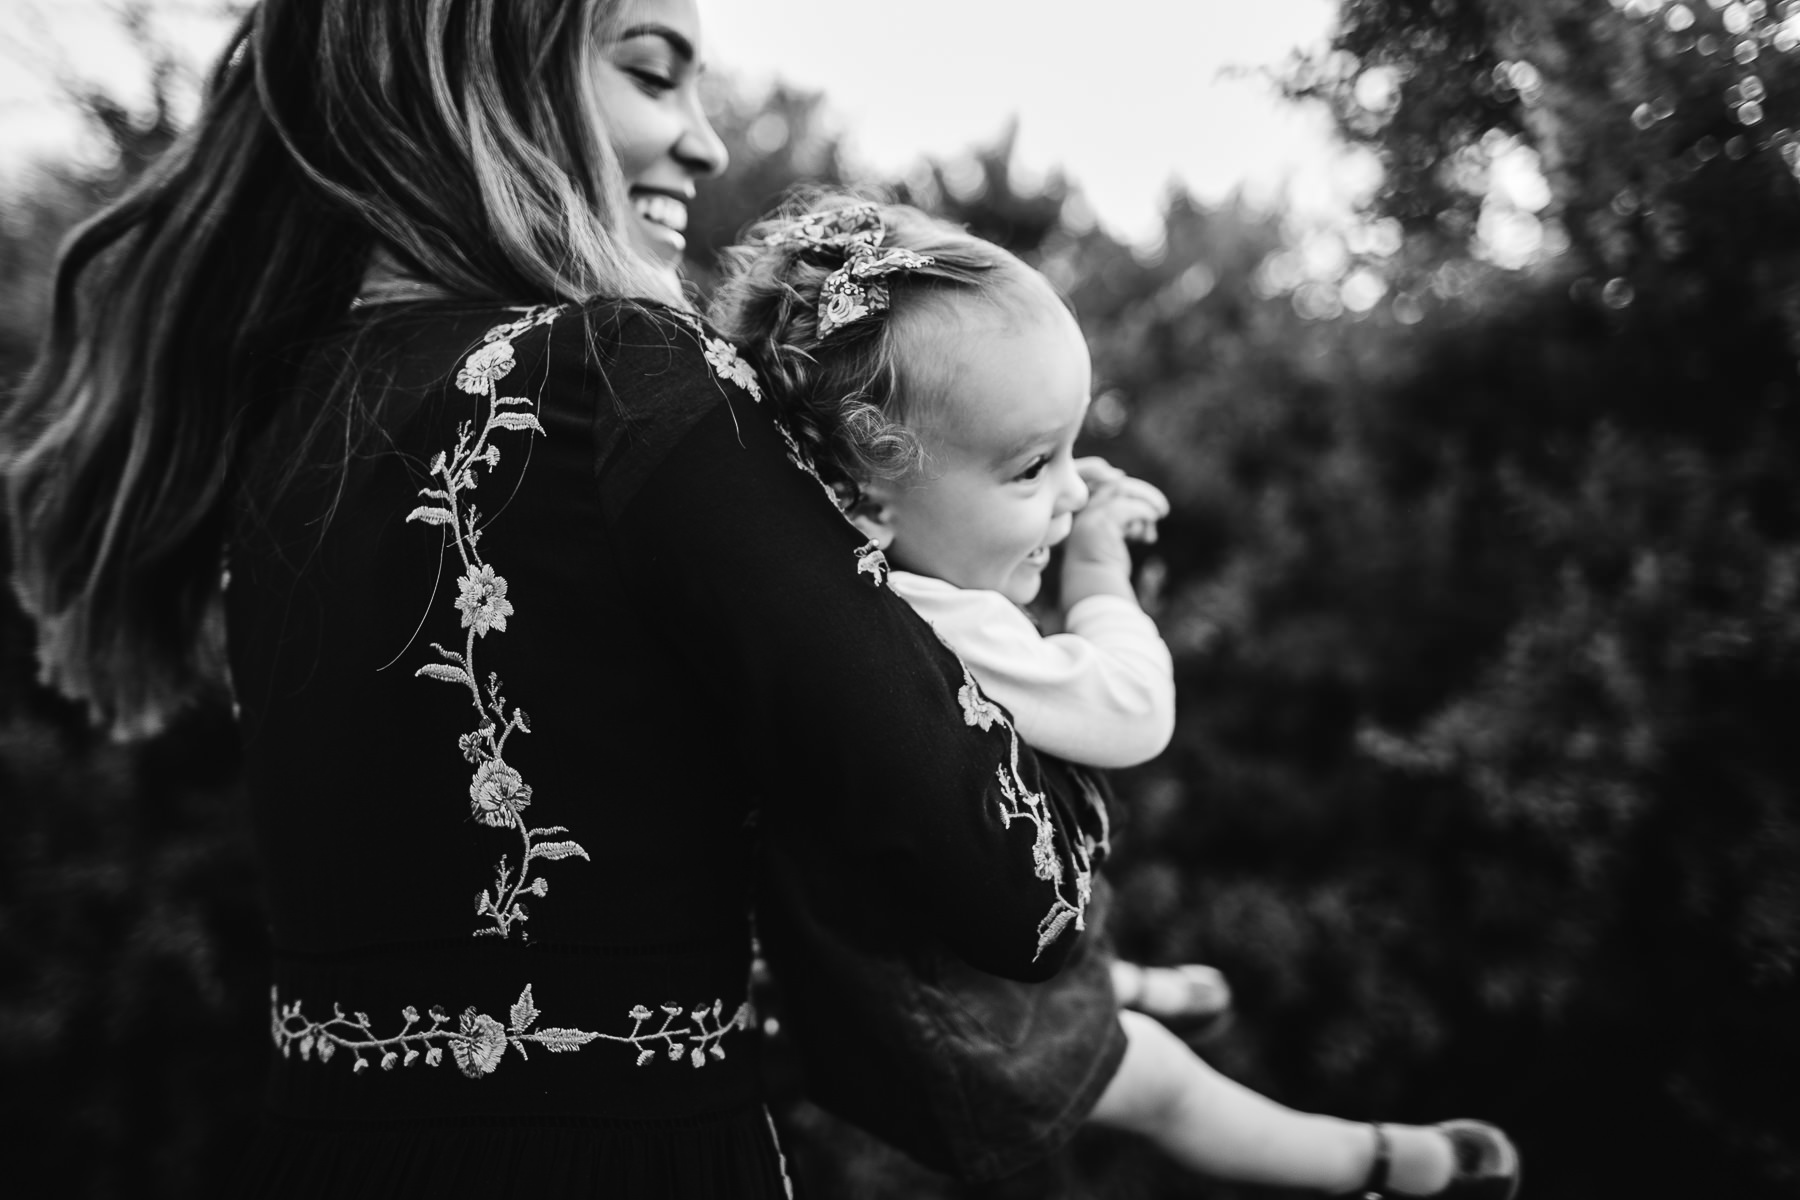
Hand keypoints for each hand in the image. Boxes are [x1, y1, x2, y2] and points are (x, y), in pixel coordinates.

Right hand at [1061, 470, 1168, 605]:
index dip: (1127, 490)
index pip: (1106, 489)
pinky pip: (1130, 508)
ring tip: (1161, 517)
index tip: (1147, 508)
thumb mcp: (1114, 543)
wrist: (1094, 593)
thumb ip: (1125, 525)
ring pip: (1123, 490)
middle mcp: (1083, 513)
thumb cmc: (1105, 574)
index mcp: (1083, 517)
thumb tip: (1150, 512)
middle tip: (1163, 511)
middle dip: (1142, 493)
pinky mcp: (1103, 523)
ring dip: (1147, 501)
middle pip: (1114, 485)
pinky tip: (1150, 536)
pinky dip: (1145, 515)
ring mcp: (1091, 516)